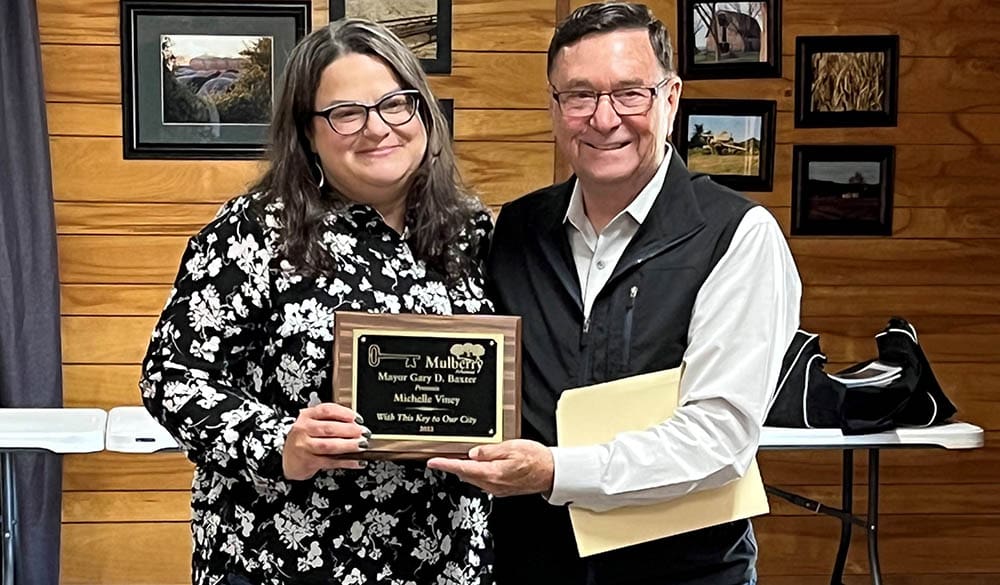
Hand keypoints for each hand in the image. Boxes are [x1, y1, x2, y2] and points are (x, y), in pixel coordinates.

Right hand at [282, 403, 369, 479]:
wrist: (288, 460)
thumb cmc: (304, 440)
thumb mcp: (312, 425)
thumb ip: (330, 421)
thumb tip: (356, 424)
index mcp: (307, 416)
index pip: (327, 410)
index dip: (344, 413)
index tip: (358, 418)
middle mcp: (303, 429)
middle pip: (329, 428)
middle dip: (350, 430)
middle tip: (364, 432)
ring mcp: (304, 446)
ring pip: (329, 445)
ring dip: (349, 445)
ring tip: (362, 445)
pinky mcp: (308, 462)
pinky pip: (330, 462)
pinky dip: (346, 462)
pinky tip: (357, 462)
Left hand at [426, 439, 553, 496]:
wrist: (552, 473)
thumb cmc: (536, 459)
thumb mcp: (512, 447)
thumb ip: (490, 450)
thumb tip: (473, 453)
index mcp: (493, 473)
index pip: (463, 467)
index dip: (445, 465)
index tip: (433, 462)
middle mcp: (493, 484)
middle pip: (465, 474)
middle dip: (453, 466)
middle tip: (442, 458)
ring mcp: (497, 488)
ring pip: (473, 478)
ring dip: (464, 469)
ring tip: (458, 459)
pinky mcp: (502, 488)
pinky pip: (483, 480)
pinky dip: (476, 472)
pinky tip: (478, 465)